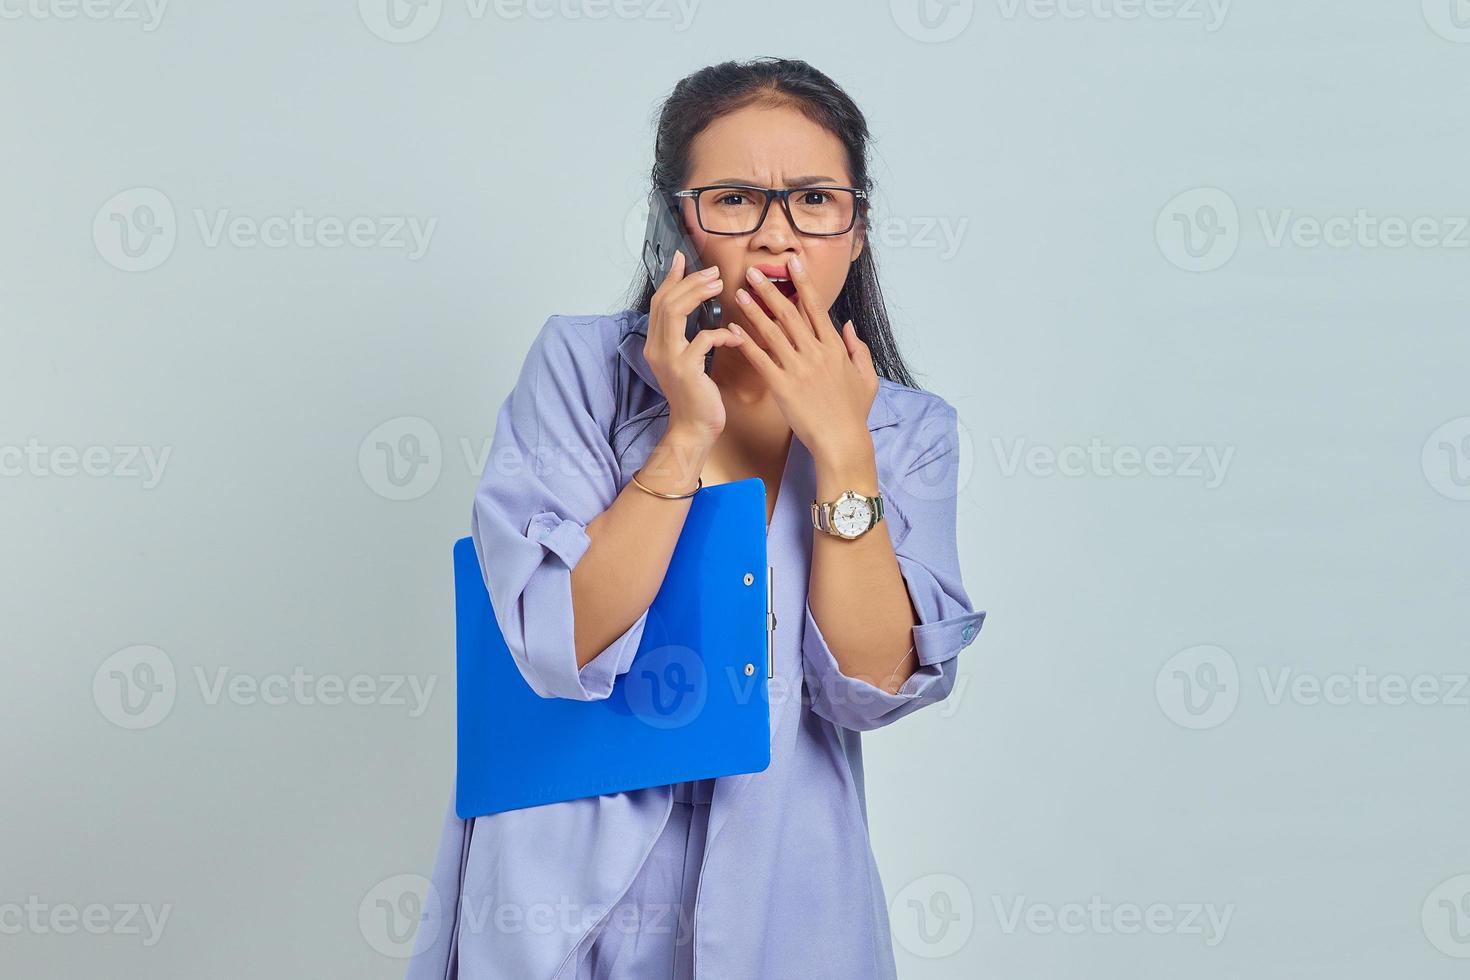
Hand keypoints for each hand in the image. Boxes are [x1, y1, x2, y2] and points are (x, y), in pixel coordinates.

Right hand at [643, 249, 745, 444]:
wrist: (694, 428)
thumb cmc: (697, 395)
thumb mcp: (688, 360)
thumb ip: (687, 336)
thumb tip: (698, 307)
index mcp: (656, 344)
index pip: (659, 301)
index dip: (671, 279)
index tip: (682, 260)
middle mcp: (656, 348)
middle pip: (666, 300)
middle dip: (690, 281)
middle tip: (713, 273)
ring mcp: (668, 358)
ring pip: (676, 311)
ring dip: (699, 295)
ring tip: (720, 287)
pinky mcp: (685, 369)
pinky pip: (703, 339)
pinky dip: (722, 333)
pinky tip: (737, 337)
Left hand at [730, 258, 878, 458]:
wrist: (841, 441)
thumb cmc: (853, 412)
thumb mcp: (867, 377)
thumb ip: (857, 348)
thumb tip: (847, 324)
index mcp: (834, 348)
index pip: (816, 308)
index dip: (803, 283)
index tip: (792, 264)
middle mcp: (815, 353)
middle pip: (790, 313)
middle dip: (771, 289)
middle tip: (754, 272)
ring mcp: (798, 369)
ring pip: (772, 331)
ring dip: (754, 309)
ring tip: (740, 293)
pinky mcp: (781, 386)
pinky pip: (760, 359)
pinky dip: (746, 341)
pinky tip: (733, 329)